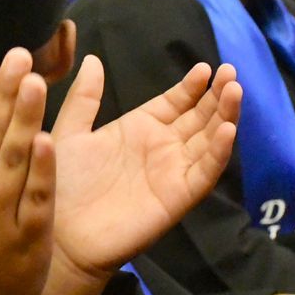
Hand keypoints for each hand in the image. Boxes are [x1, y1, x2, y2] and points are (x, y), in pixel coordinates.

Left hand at [48, 57, 239, 280]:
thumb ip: (84, 98)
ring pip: (209, 140)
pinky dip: (219, 152)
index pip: (176, 102)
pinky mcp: (178, 197)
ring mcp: (173, 172)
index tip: (206, 67)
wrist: (59, 235)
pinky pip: (205, 172)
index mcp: (139, 129)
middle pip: (200, 117)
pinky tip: (228, 130)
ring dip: (225, 116)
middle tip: (231, 72)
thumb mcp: (70, 133)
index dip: (192, 86)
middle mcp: (162, 148)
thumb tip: (92, 59)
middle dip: (217, 95)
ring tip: (235, 90)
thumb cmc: (60, 185)